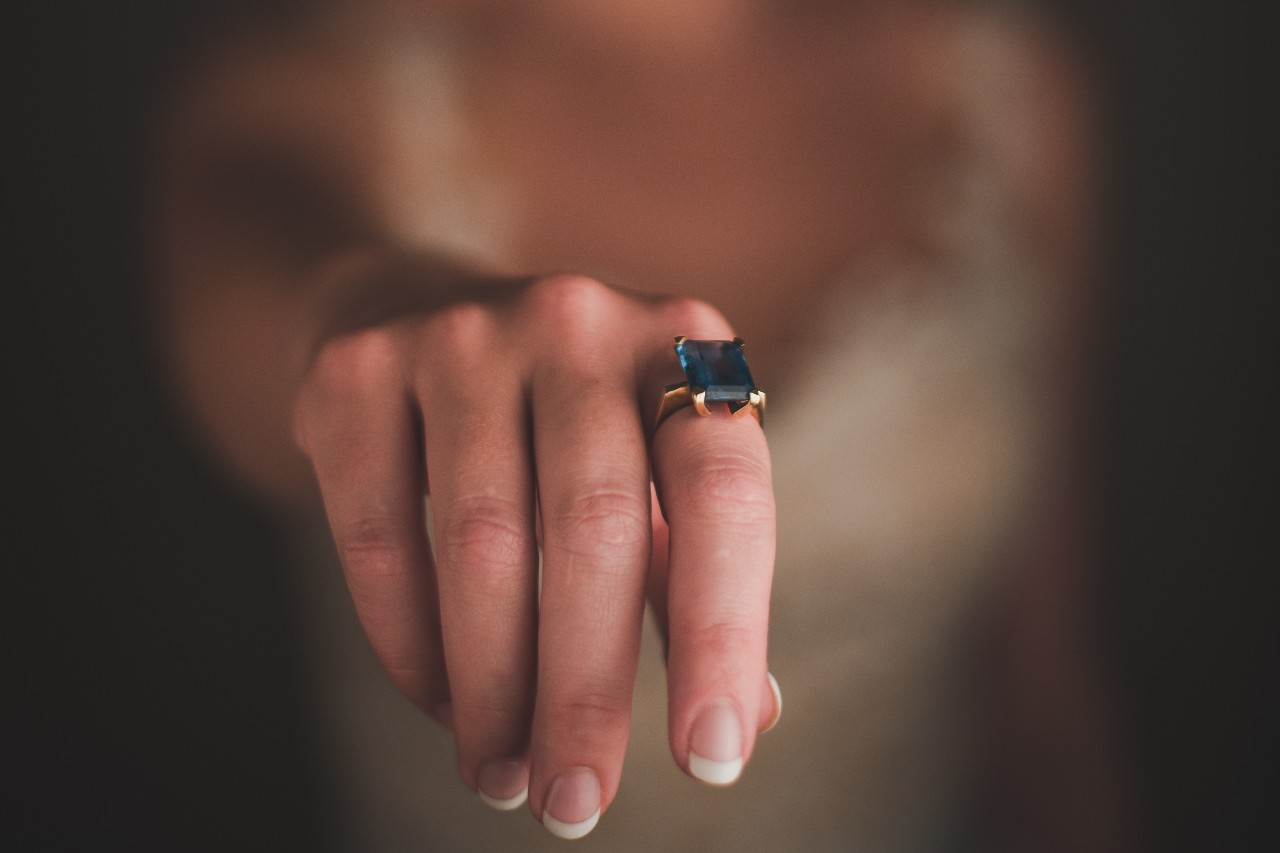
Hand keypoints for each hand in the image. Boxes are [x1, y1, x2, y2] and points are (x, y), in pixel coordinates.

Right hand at [292, 271, 776, 836]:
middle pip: (595, 529)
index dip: (722, 633)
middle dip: (585, 692)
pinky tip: (441, 705)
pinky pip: (378, 533)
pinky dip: (409, 642)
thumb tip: (748, 714)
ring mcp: (459, 332)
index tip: (711, 759)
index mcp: (681, 342)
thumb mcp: (649, 466)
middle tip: (575, 806)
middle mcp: (576, 319)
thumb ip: (693, 573)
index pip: (724, 494)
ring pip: (481, 545)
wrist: (411, 307)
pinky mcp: (356, 368)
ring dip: (493, 688)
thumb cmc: (563, 419)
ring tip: (504, 776)